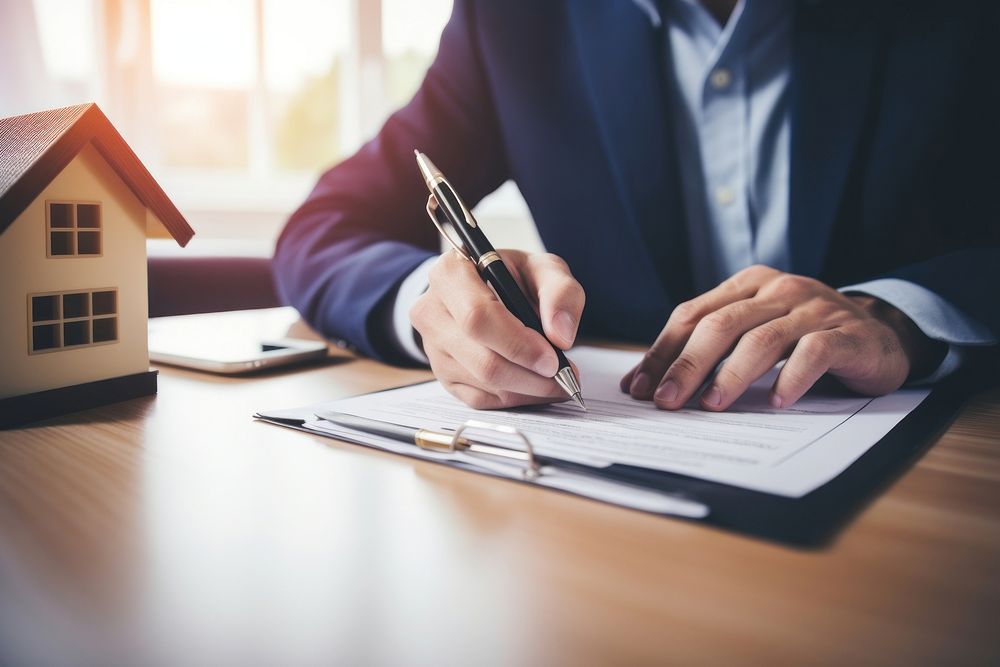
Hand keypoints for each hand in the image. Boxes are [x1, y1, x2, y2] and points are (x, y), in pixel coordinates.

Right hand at [411, 249, 584, 408]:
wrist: (485, 289)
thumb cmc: (514, 278)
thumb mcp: (543, 269)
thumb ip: (561, 292)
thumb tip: (561, 336)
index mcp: (451, 272)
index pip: (477, 317)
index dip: (518, 344)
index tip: (552, 359)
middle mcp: (432, 311)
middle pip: (481, 358)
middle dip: (529, 374)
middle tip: (562, 375)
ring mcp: (433, 347)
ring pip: (484, 382)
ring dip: (528, 389)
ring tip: (556, 380)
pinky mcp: (442, 375)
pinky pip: (480, 398)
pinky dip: (515, 397)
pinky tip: (535, 386)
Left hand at [620, 265, 943, 410]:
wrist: (879, 334)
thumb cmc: (804, 336)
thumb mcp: (755, 331)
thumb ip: (710, 348)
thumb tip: (650, 381)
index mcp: (747, 285)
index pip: (692, 315)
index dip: (663, 351)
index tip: (639, 386)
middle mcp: (778, 289)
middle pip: (720, 325)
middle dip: (687, 365)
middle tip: (666, 400)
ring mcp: (813, 309)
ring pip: (761, 339)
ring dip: (731, 375)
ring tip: (711, 405)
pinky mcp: (845, 334)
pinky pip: (812, 353)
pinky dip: (791, 379)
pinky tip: (776, 402)